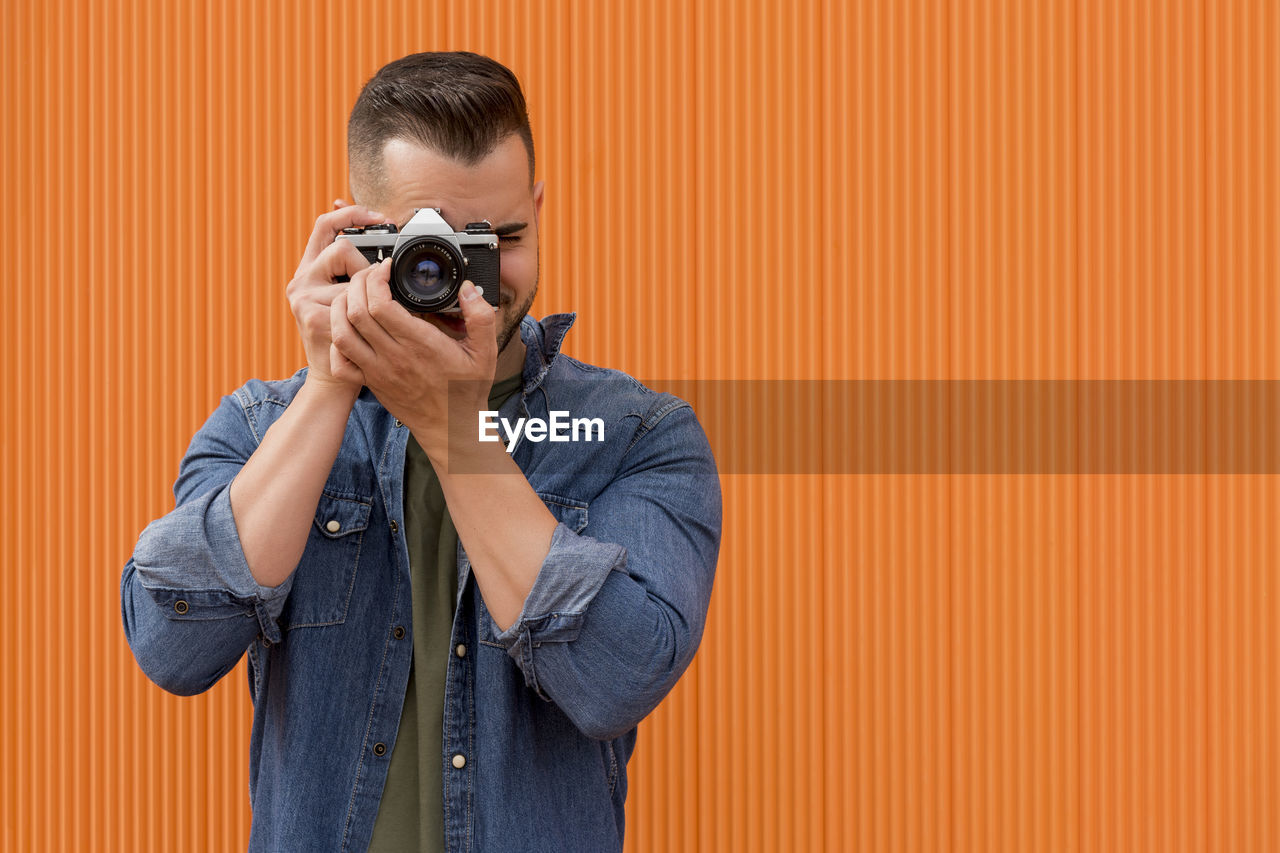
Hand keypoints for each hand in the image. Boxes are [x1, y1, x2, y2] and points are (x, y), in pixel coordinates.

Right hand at [285, 204, 388, 388]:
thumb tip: (370, 228)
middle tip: (373, 291)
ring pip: (351, 278)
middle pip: (342, 249)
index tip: (379, 217)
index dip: (351, 215)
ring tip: (365, 318)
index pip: (325, 226)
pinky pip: (353, 303)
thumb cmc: (347, 336)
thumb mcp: (346, 297)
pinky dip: (367, 316)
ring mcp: (304, 300)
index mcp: (309, 271)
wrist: (334, 380)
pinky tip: (363, 332)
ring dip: (368, 296)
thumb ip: (353, 269)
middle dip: (367, 268)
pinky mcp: (314, 318)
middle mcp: (301, 282)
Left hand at [330, 257, 498, 451]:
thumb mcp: (485, 352)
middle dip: (357, 283)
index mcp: (420, 344)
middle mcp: (394, 356)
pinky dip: (336, 340)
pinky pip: (340, 361)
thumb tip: (468, 288)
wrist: (451, 428)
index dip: (377, 278)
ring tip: (354, 294)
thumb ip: (481, 317)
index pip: (381, 304)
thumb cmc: (466, 390)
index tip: (386, 268)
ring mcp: (377, 371)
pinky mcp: (370, 382)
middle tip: (370, 274)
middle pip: (356, 311)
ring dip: (341, 307)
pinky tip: (349, 328)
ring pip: (341, 333)